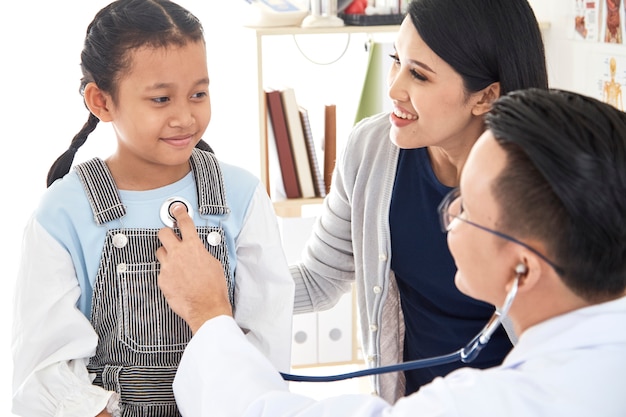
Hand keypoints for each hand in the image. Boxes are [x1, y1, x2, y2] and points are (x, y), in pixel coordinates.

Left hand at [157, 203, 232, 332]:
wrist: (206, 307)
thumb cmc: (213, 288)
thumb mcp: (214, 264)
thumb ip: (201, 253)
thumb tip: (197, 252)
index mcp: (194, 247)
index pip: (185, 224)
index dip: (180, 214)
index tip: (177, 209)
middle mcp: (178, 254)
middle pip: (163, 234)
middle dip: (166, 233)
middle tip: (170, 236)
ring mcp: (168, 267)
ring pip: (159, 252)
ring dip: (166, 254)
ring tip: (175, 262)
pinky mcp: (162, 280)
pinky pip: (162, 271)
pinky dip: (168, 273)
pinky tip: (177, 280)